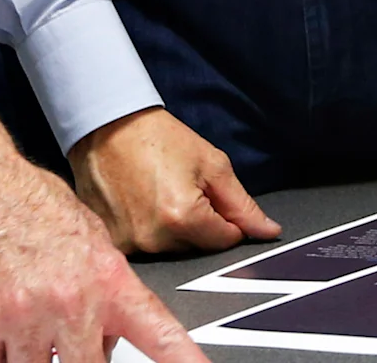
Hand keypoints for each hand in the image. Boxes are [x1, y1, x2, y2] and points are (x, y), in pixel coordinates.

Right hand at [0, 152, 210, 362]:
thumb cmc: (29, 202)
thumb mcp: (91, 239)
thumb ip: (106, 292)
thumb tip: (109, 336)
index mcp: (108, 277)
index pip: (157, 332)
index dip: (182, 359)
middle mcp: (71, 300)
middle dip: (80, 360)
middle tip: (66, 337)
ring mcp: (24, 317)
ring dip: (35, 357)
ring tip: (26, 318)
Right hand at [72, 107, 284, 255]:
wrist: (107, 127)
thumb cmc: (157, 139)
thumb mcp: (212, 164)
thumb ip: (242, 205)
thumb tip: (268, 231)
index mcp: (183, 218)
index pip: (226, 240)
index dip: (225, 217)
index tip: (208, 194)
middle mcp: (154, 239)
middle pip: (196, 246)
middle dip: (197, 221)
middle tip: (179, 187)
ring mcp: (129, 244)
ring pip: (170, 249)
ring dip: (170, 227)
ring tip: (156, 192)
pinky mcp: (112, 243)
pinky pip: (143, 246)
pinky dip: (146, 228)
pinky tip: (139, 202)